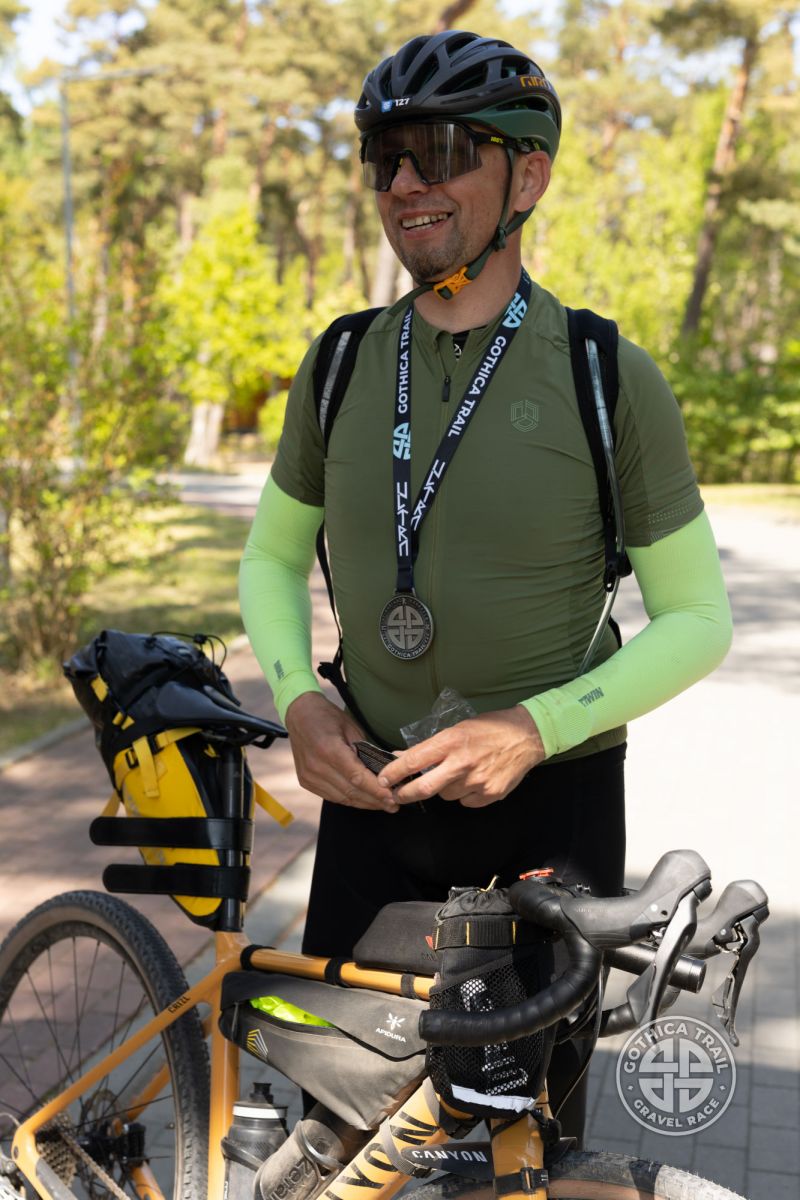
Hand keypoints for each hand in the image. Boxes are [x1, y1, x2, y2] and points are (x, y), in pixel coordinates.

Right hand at [284, 692, 398, 811]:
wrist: (299, 714)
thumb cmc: (327, 717)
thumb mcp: (351, 728)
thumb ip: (364, 751)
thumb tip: (382, 771)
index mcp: (329, 749)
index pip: (357, 777)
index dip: (377, 790)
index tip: (393, 797)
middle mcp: (316, 766)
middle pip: (351, 791)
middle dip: (374, 800)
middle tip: (393, 805)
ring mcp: (309, 776)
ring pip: (342, 798)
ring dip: (363, 803)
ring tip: (382, 805)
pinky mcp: (305, 782)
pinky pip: (331, 797)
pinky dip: (349, 800)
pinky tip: (363, 800)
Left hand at [377, 706, 545, 808]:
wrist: (527, 737)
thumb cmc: (490, 728)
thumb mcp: (457, 729)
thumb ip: (431, 746)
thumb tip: (402, 757)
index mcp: (451, 741)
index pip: (414, 760)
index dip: (394, 772)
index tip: (382, 779)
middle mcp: (462, 763)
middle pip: (423, 788)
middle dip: (404, 794)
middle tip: (396, 795)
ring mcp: (477, 781)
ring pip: (445, 795)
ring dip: (443, 788)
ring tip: (457, 773)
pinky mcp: (489, 795)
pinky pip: (465, 801)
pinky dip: (464, 794)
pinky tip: (474, 780)